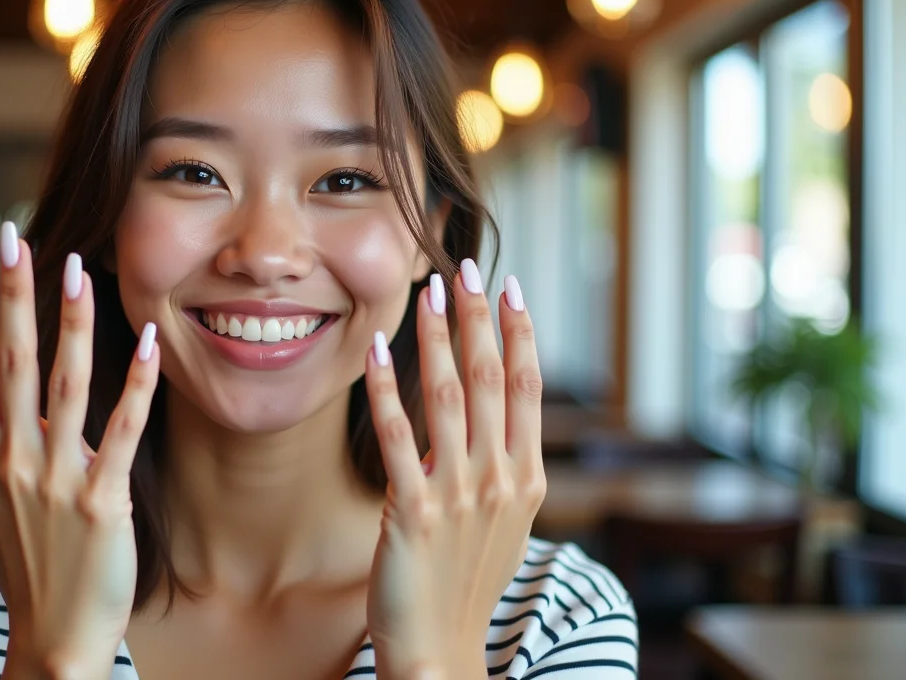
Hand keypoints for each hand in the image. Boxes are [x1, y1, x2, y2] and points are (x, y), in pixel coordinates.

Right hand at [0, 227, 159, 679]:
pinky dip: (136, 384)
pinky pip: (122, 431)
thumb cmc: (19, 562)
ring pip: (63, 388)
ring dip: (70, 326)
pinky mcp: (101, 501)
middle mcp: (11, 461)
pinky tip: (150, 338)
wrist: (52, 635)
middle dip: (11, 296)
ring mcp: (55, 481)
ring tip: (78, 269)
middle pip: (10, 364)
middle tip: (11, 234)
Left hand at [363, 263, 545, 679]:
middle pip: (492, 380)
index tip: (511, 286)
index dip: (519, 332)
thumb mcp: (504, 521)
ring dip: (436, 339)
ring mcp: (460, 496)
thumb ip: (502, 465)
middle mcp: (501, 479)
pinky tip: (377, 354)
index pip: (528, 387)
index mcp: (527, 476)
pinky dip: (386, 392)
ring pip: (448, 399)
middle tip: (467, 264)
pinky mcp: (415, 513)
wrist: (444, 650)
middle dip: (480, 317)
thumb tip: (496, 413)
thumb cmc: (467, 582)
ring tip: (427, 292)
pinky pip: (398, 439)